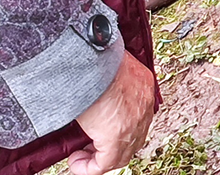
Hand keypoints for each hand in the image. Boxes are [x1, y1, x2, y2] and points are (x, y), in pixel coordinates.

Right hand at [67, 52, 156, 173]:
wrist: (92, 58)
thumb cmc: (94, 56)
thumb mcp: (104, 67)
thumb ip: (104, 80)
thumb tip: (89, 82)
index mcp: (143, 83)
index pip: (138, 113)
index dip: (120, 126)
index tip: (100, 129)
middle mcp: (144, 104)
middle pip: (133, 136)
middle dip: (111, 146)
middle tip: (91, 146)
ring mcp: (134, 122)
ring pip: (122, 153)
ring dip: (99, 158)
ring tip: (80, 156)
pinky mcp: (118, 137)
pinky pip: (106, 163)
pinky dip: (89, 167)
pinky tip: (76, 161)